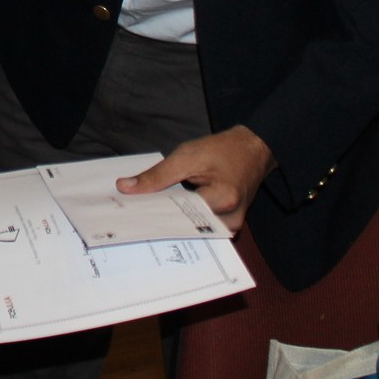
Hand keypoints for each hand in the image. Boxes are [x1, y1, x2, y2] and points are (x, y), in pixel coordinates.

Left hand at [115, 126, 275, 229]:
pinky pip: (201, 227)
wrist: (253, 149)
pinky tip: (165, 214)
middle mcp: (229, 220)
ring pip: (192, 229)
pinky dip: (183, 220)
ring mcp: (231, 225)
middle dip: (159, 220)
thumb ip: (156, 175)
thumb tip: (125, 187)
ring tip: (145, 217)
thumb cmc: (223, 150)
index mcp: (222, 200)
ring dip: (171, 221)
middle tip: (131, 218)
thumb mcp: (187, 156)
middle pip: (185, 227)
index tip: (128, 214)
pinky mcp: (227, 224)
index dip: (152, 214)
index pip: (179, 215)